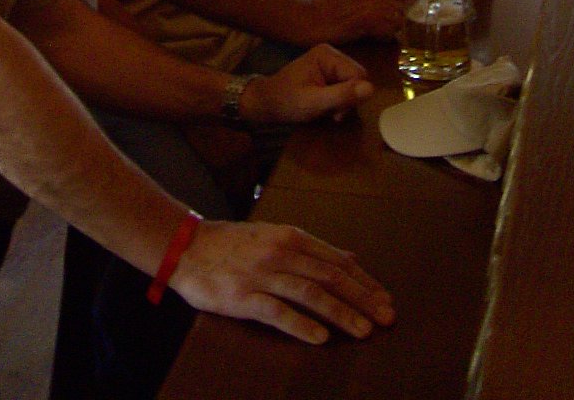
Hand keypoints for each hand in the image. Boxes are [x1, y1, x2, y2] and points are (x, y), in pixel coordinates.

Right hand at [172, 218, 394, 344]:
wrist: (187, 247)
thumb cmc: (233, 244)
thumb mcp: (275, 236)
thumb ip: (312, 249)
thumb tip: (351, 259)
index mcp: (291, 237)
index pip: (336, 261)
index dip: (364, 282)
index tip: (384, 299)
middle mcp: (281, 253)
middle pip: (330, 277)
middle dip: (362, 299)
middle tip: (386, 318)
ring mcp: (262, 275)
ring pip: (311, 294)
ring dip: (341, 313)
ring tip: (363, 331)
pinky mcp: (243, 298)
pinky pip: (277, 312)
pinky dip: (301, 325)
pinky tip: (320, 338)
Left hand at [240, 43, 371, 125]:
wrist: (266, 103)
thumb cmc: (286, 102)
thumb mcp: (314, 102)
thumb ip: (342, 95)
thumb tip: (371, 88)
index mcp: (327, 54)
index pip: (358, 74)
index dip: (352, 96)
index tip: (336, 113)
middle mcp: (331, 53)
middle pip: (357, 78)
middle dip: (348, 99)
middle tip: (332, 114)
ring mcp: (329, 62)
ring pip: (353, 84)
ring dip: (344, 102)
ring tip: (327, 112)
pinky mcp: (328, 72)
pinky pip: (345, 85)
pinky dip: (339, 100)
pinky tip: (328, 107)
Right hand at [304, 0, 406, 43]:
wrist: (314, 19)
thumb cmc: (334, 5)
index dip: (407, 1)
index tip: (405, 11)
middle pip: (404, 6)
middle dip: (400, 18)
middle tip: (392, 26)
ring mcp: (371, 3)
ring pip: (398, 20)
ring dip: (394, 29)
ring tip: (383, 32)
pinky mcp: (367, 20)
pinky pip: (388, 31)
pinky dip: (385, 37)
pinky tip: (377, 37)